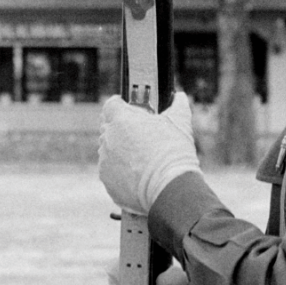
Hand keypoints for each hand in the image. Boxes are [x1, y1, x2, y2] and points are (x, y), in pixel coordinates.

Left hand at [99, 91, 200, 215]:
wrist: (170, 187)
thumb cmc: (174, 152)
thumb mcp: (180, 122)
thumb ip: (177, 105)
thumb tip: (179, 98)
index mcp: (121, 119)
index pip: (111, 104)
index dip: (120, 106)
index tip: (129, 109)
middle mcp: (108, 138)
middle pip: (109, 128)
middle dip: (122, 130)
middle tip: (140, 136)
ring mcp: (105, 160)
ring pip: (109, 151)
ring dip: (120, 152)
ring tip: (141, 159)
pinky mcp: (106, 180)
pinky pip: (110, 172)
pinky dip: (120, 173)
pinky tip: (137, 175)